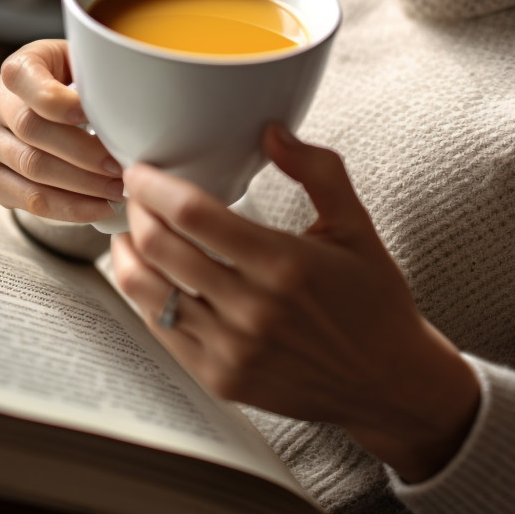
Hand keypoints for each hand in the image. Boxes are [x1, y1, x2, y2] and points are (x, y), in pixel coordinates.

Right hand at [0, 39, 123, 222]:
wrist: (47, 108)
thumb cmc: (76, 86)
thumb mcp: (85, 66)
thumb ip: (101, 76)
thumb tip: (132, 106)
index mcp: (18, 68)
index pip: (29, 83)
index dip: (61, 102)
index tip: (96, 117)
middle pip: (33, 130)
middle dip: (83, 154)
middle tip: (120, 167)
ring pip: (31, 169)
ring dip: (80, 186)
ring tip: (116, 191)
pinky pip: (27, 199)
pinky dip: (68, 208)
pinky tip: (98, 208)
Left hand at [111, 125, 479, 482]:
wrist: (387, 382)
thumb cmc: (372, 299)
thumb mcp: (356, 226)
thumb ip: (318, 171)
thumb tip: (272, 131)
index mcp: (284, 263)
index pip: (193, 214)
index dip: (154, 186)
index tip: (141, 170)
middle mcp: (253, 308)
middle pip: (160, 248)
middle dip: (136, 211)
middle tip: (135, 195)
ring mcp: (233, 349)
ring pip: (148, 292)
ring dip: (127, 254)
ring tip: (131, 233)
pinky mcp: (221, 379)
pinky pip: (161, 330)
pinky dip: (145, 296)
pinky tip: (149, 275)